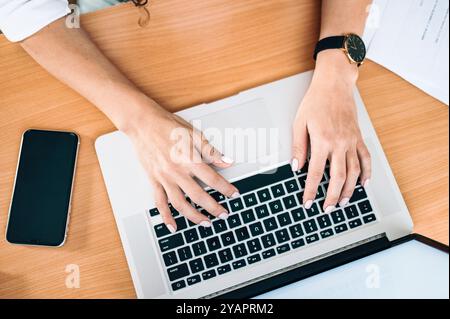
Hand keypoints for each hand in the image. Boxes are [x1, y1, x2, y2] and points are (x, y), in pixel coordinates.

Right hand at [123, 97, 238, 232]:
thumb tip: (227, 161)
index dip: (226, 189)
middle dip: (214, 208)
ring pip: (180, 204)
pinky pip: (160, 202)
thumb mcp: (193, 134)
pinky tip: (173, 226)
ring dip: (194, 216)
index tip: (234, 195)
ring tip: (205, 223)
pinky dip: (166, 216)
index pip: (213, 179)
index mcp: (189, 160)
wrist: (142, 124)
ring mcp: (165, 178)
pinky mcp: (154, 181)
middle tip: (224, 214)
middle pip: (199, 196)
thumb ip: (211, 151)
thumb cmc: (167, 126)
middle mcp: (177, 172)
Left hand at [291, 50, 370, 212]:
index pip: (315, 173)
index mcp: (322, 140)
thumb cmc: (315, 101)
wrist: (335, 85)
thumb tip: (295, 167)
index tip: (307, 202)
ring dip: (349, 190)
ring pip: (354, 172)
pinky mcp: (359, 138)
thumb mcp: (299, 122)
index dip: (310, 190)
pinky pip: (366, 158)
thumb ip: (298, 147)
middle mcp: (339, 143)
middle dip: (332, 196)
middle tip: (327, 209)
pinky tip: (364, 184)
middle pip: (337, 178)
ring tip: (343, 202)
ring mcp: (352, 141)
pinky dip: (367, 173)